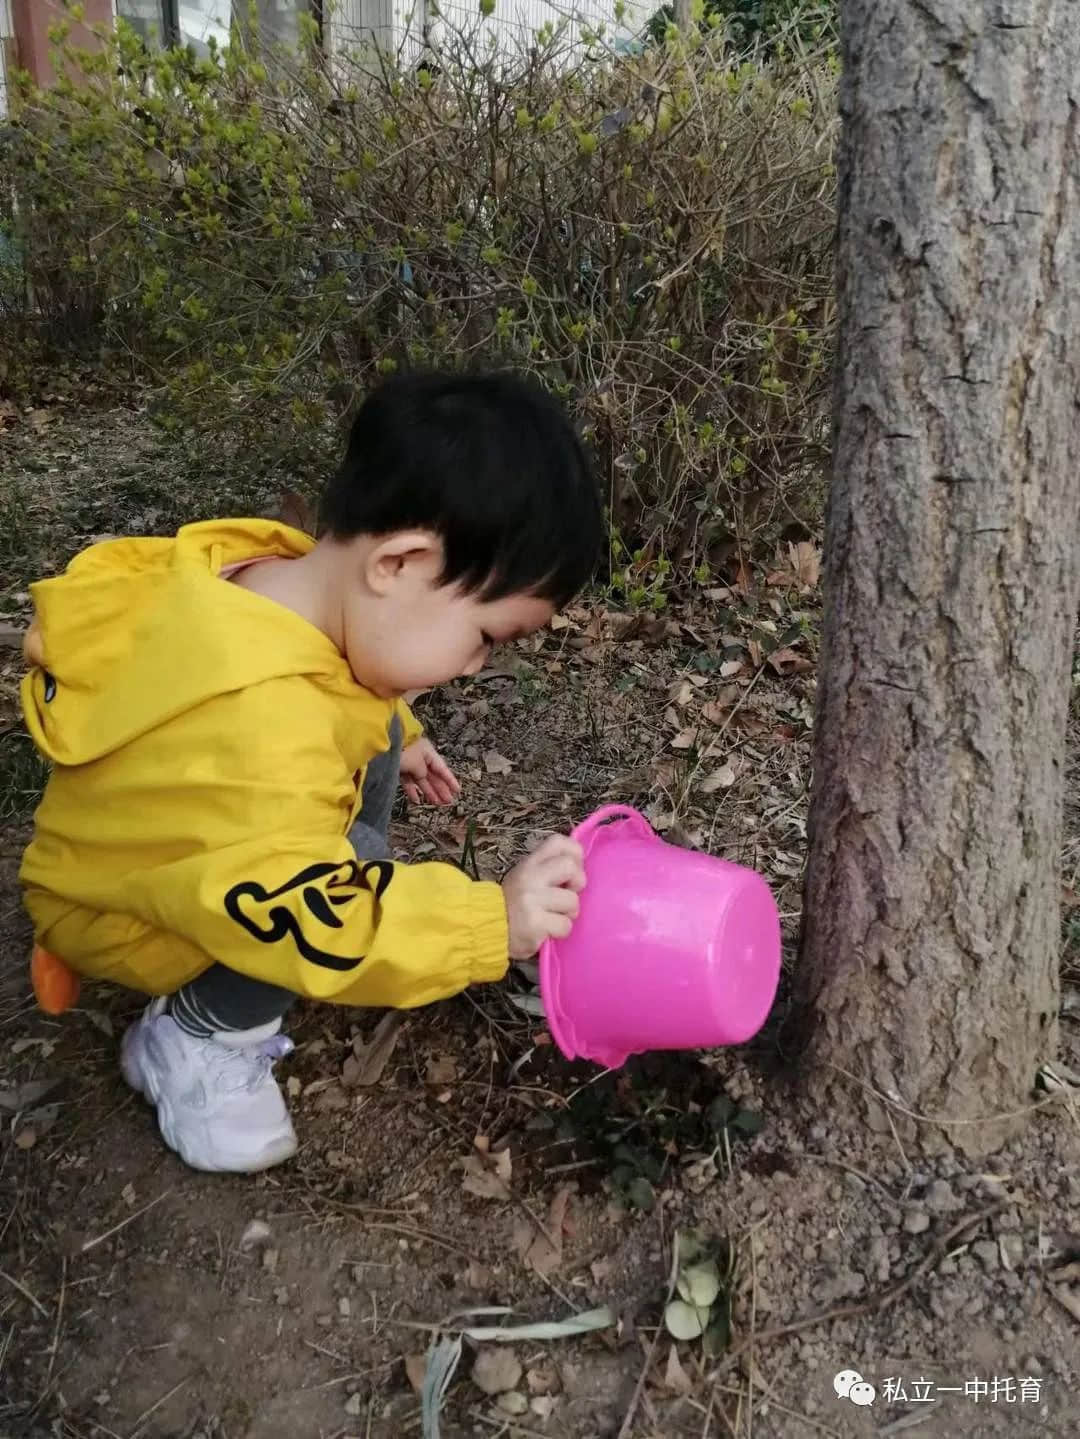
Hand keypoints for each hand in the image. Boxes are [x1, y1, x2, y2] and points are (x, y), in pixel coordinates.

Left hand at [399, 738, 460, 806]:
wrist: (382, 745)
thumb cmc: (402, 750)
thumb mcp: (417, 763)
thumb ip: (423, 773)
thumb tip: (424, 777)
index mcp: (428, 752)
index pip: (442, 768)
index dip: (449, 780)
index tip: (457, 791)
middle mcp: (420, 757)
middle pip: (432, 775)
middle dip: (440, 789)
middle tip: (448, 801)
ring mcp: (409, 763)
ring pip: (421, 780)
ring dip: (429, 791)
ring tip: (436, 803)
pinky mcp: (399, 768)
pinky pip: (409, 781)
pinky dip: (412, 790)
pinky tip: (416, 800)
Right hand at [502, 835, 585, 959]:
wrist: (487, 929)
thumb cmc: (512, 904)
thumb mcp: (524, 878)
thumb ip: (546, 869)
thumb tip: (578, 867)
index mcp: (529, 864)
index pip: (558, 842)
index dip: (574, 854)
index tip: (570, 872)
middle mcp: (530, 877)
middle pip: (570, 867)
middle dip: (577, 883)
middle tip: (566, 896)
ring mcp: (532, 900)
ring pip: (572, 901)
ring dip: (568, 914)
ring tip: (553, 917)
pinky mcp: (535, 924)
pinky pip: (565, 926)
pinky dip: (560, 931)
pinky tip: (547, 931)